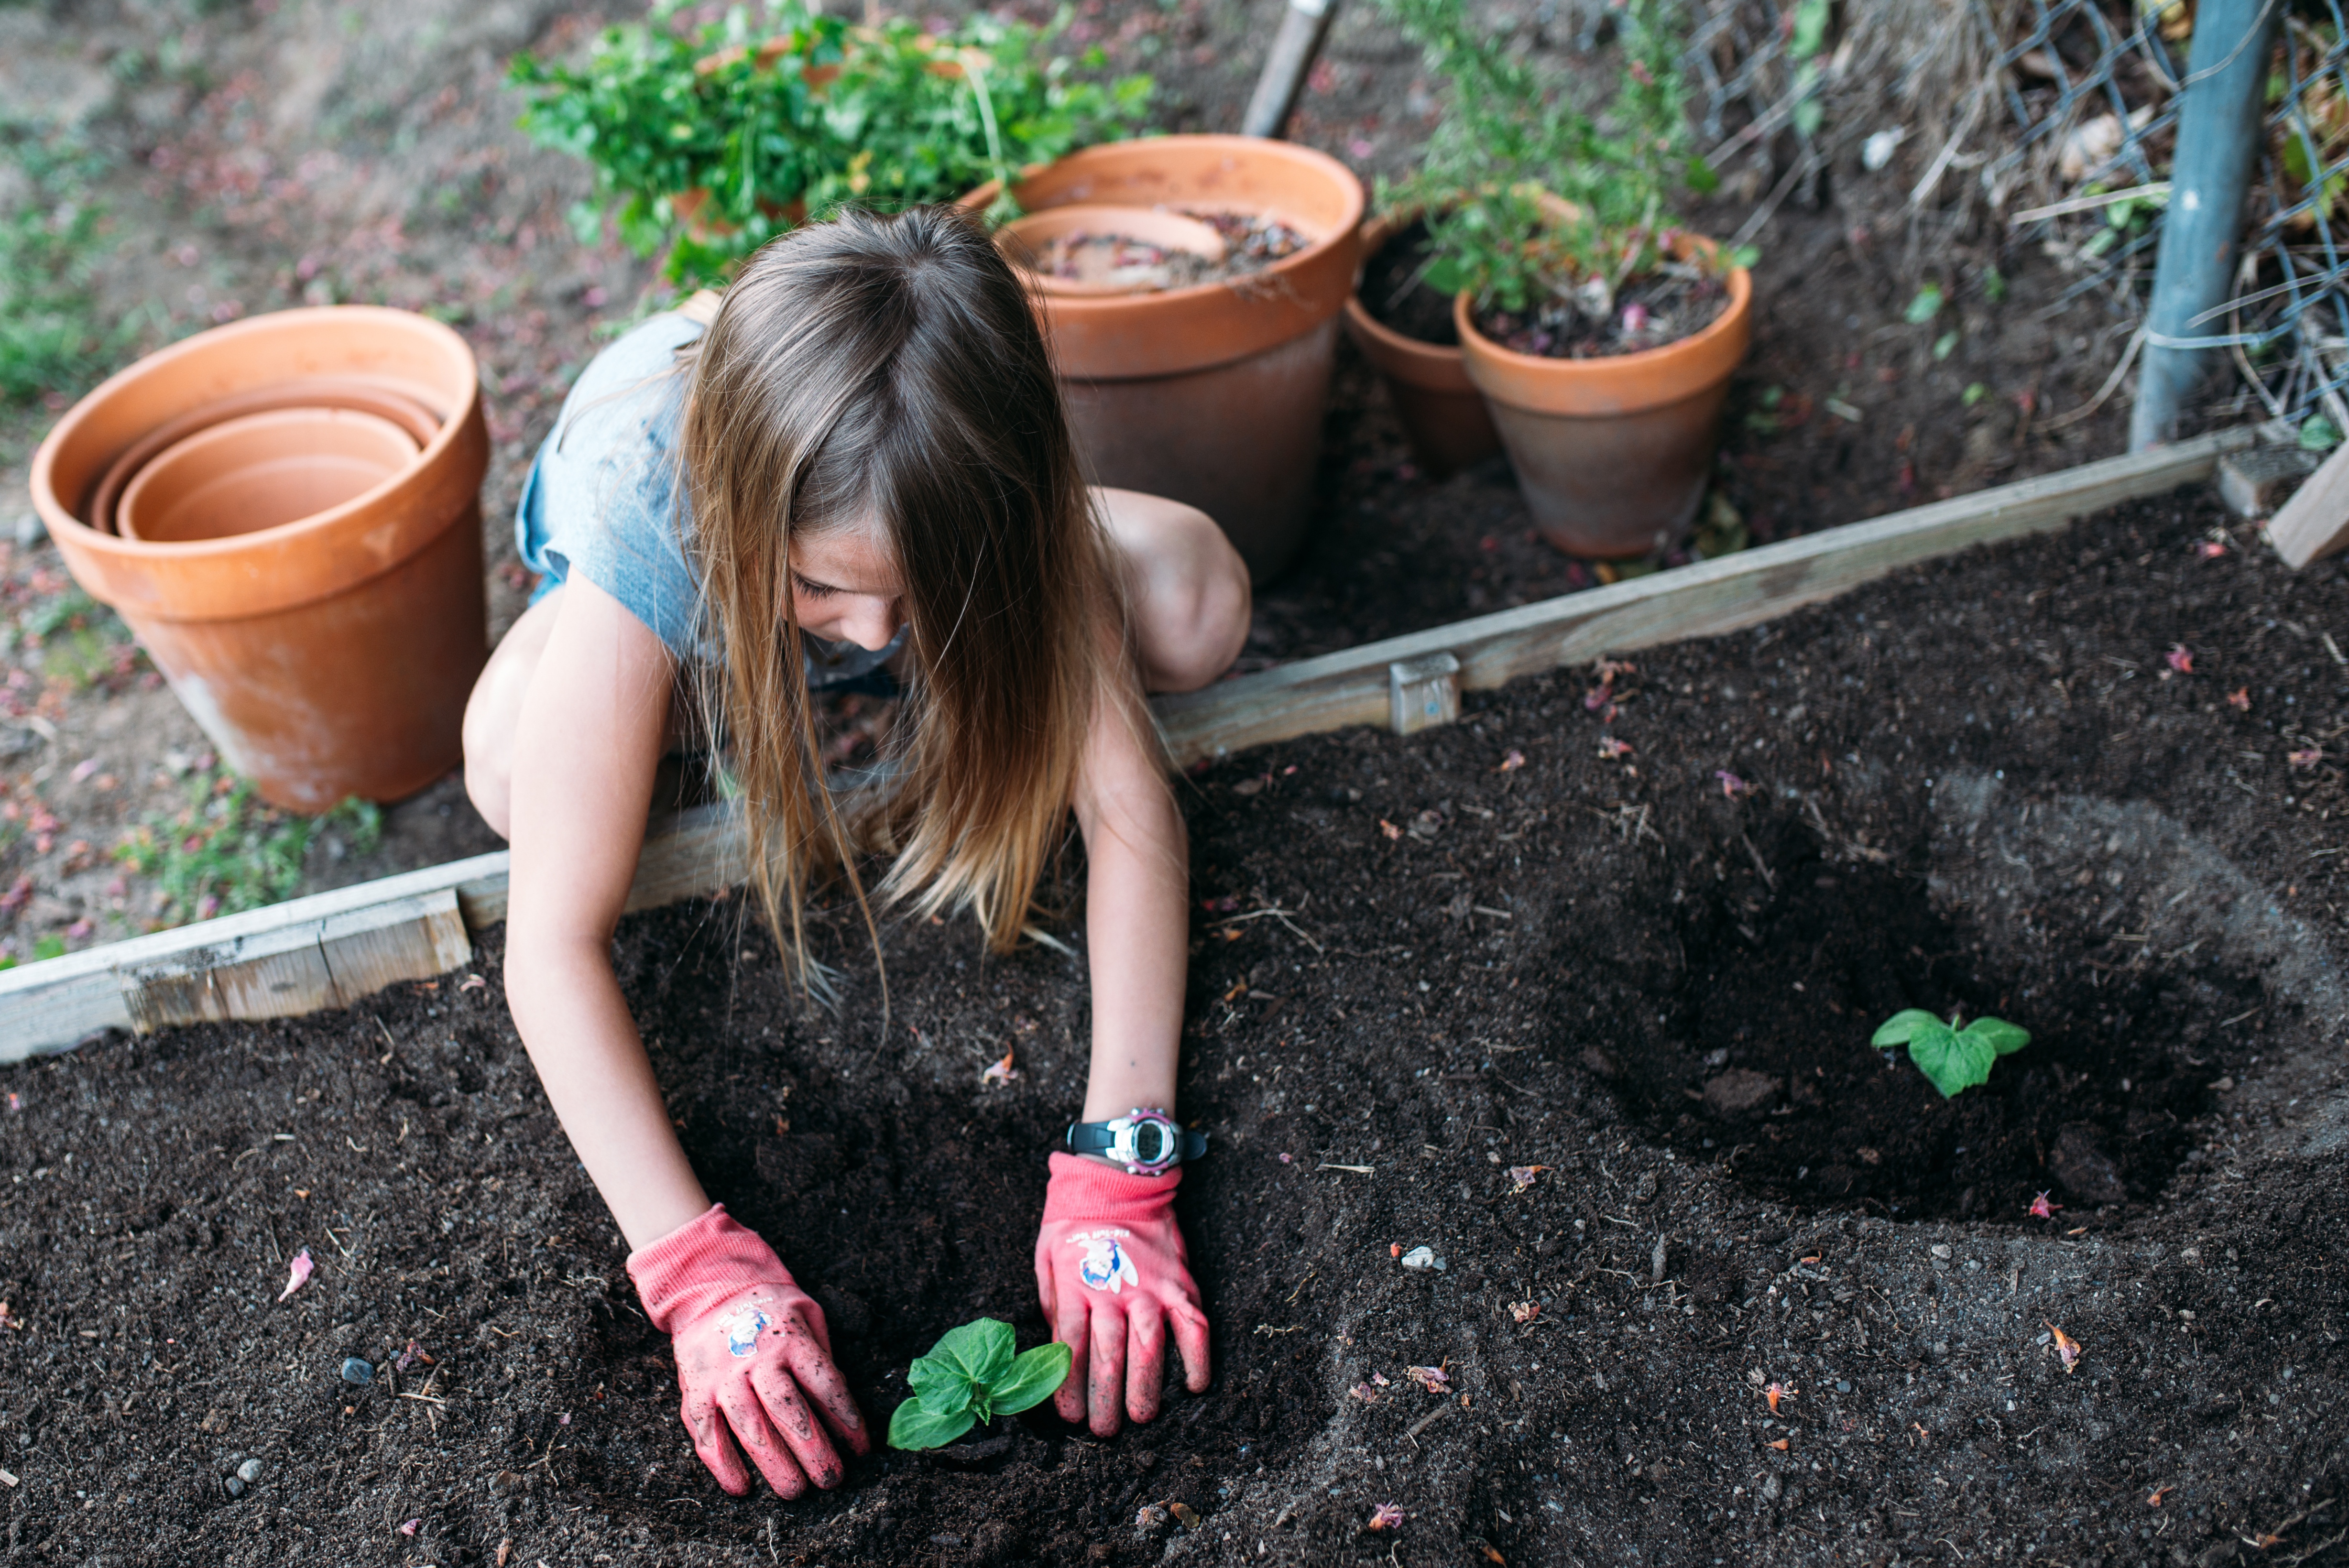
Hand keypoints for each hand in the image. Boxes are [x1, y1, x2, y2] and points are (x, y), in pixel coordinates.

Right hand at [627, 1204, 869, 1495]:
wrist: (712, 1287)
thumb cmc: (772, 1309)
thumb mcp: (808, 1314)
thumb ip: (823, 1355)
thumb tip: (841, 1403)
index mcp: (792, 1340)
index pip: (826, 1384)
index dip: (847, 1419)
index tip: (862, 1449)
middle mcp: (758, 1360)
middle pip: (789, 1411)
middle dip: (813, 1450)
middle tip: (831, 1480)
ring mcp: (723, 1377)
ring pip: (749, 1427)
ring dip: (773, 1463)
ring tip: (795, 1491)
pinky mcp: (696, 1391)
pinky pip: (707, 1433)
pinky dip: (722, 1464)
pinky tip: (742, 1488)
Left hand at [1034, 1152, 1210, 1434]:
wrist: (1118, 1178)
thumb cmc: (1075, 1219)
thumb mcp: (1045, 1255)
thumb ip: (1050, 1301)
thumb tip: (1054, 1346)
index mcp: (1075, 1285)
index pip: (1071, 1348)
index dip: (1071, 1387)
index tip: (1072, 1417)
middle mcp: (1113, 1290)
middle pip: (1109, 1356)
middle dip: (1106, 1400)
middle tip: (1104, 1431)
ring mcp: (1150, 1287)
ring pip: (1149, 1348)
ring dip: (1146, 1389)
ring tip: (1141, 1418)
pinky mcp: (1179, 1282)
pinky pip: (1194, 1326)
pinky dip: (1198, 1357)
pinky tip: (1194, 1384)